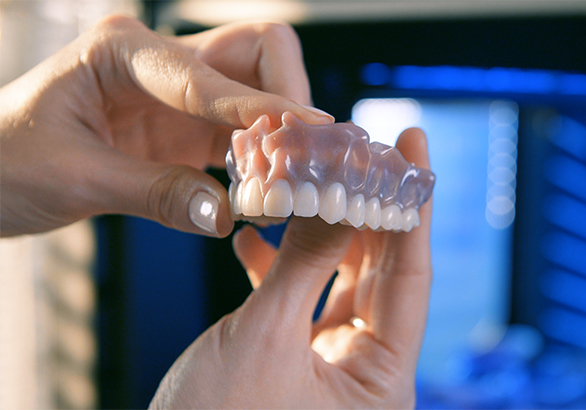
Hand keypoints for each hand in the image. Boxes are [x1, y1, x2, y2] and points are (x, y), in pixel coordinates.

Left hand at [0, 15, 332, 236]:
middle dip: (286, 96)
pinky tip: (265, 190)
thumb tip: (225, 216)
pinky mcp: (186, 127)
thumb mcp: (74, 179)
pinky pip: (243, 132)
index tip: (311, 130)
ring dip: (281, 129)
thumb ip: (154, 194)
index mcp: (122, 51)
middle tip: (298, 155)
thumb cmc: (6, 162)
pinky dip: (263, 157)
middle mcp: (158, 60)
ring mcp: (177, 93)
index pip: (206, 76)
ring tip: (288, 180)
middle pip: (254, 52)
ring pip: (259, 89)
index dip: (260, 106)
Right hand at [150, 128, 431, 407]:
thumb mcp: (265, 336)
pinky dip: (281, 264)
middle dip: (367, 204)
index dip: (412, 203)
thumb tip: (335, 193)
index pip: (409, 274)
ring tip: (306, 177)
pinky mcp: (296, 357)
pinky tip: (255, 235)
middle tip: (357, 146)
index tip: (412, 142)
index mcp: (380, 379)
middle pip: (378, 268)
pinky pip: (300, 297)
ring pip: (338, 277)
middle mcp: (364, 369)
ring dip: (320, 229)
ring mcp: (331, 361)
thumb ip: (305, 262)